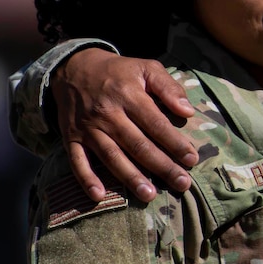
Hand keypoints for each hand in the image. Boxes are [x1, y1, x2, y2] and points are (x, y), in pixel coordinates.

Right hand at [52, 49, 198, 201]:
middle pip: (137, 145)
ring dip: (130, 178)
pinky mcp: (71, 137)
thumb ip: (169, 87)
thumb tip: (188, 111)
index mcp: (128, 95)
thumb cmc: (119, 72)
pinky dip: (86, 179)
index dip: (174, 143)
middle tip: (182, 184)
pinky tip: (99, 196)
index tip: (192, 159)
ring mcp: (87, 128)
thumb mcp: (146, 67)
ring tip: (149, 195)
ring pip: (111, 157)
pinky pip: (77, 161)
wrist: (74, 68)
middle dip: (161, 166)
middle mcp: (107, 114)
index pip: (156, 124)